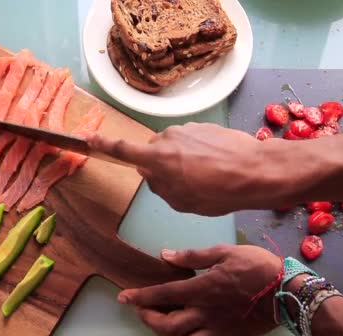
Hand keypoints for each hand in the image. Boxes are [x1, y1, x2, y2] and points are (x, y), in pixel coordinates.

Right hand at [89, 123, 315, 215]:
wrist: (255, 171)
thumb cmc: (217, 192)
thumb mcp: (181, 201)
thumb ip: (159, 186)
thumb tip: (151, 173)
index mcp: (157, 158)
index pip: (123, 151)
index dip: (103, 146)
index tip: (87, 138)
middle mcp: (167, 137)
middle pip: (154, 153)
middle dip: (161, 166)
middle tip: (184, 185)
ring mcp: (187, 129)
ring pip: (174, 147)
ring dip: (182, 160)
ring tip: (206, 177)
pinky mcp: (204, 126)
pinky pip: (192, 141)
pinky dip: (198, 154)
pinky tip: (216, 167)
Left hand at [117, 244, 282, 335]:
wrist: (287, 292)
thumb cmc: (256, 267)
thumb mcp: (225, 252)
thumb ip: (193, 257)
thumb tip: (166, 255)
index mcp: (202, 290)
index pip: (163, 295)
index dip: (140, 297)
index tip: (124, 297)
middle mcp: (204, 314)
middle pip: (166, 326)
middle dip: (148, 319)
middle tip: (142, 310)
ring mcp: (216, 330)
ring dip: (164, 335)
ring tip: (160, 322)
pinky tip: (184, 334)